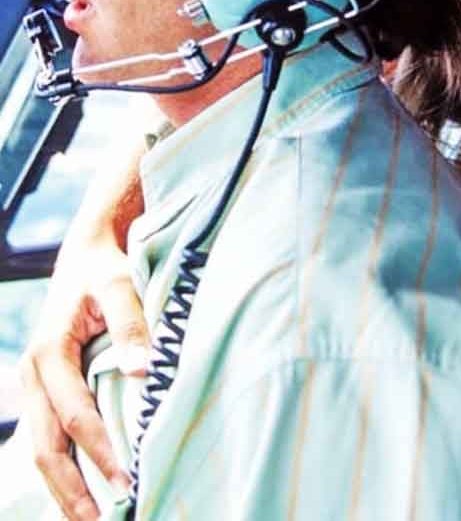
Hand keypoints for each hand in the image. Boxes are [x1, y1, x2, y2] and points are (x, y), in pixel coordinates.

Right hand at [18, 139, 147, 520]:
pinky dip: (63, 465)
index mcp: (50, 353)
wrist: (88, 250)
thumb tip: (142, 371)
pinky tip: (82, 489)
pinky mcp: (47, 386)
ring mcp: (36, 383)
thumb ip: (133, 325)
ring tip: (92, 520)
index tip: (128, 482)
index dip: (101, 453)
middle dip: (73, 489)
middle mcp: (35, 374)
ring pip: (42, 447)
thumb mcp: (121, 286)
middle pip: (47, 447)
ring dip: (64, 487)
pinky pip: (48, 434)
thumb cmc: (108, 267)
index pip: (77, 416)